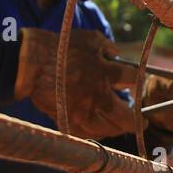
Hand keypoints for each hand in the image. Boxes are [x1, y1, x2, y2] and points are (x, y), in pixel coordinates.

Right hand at [14, 28, 136, 139]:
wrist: (30, 62)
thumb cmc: (60, 47)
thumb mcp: (90, 39)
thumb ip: (108, 47)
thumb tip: (117, 54)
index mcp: (107, 73)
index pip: (133, 81)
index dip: (138, 82)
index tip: (137, 85)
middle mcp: (99, 96)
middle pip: (127, 117)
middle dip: (137, 122)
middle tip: (143, 123)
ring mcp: (83, 111)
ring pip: (109, 129)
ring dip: (117, 129)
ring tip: (121, 128)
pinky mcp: (68, 120)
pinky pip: (87, 134)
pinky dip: (95, 134)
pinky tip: (99, 131)